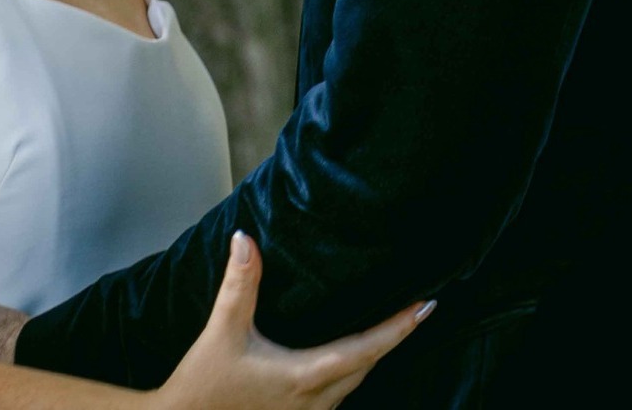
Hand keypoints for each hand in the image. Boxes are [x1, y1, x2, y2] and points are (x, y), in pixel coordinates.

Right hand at [153, 232, 433, 409]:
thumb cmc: (203, 386)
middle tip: (417, 306)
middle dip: (395, 337)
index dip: (399, 327)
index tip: (428, 306)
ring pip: (355, 383)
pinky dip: (352, 369)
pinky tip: (349, 354)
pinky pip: (338, 394)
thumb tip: (245, 238)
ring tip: (392, 324)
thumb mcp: (222, 330)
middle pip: (368, 366)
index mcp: (304, 377)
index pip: (366, 349)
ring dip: (373, 354)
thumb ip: (240, 283)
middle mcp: (314, 402)